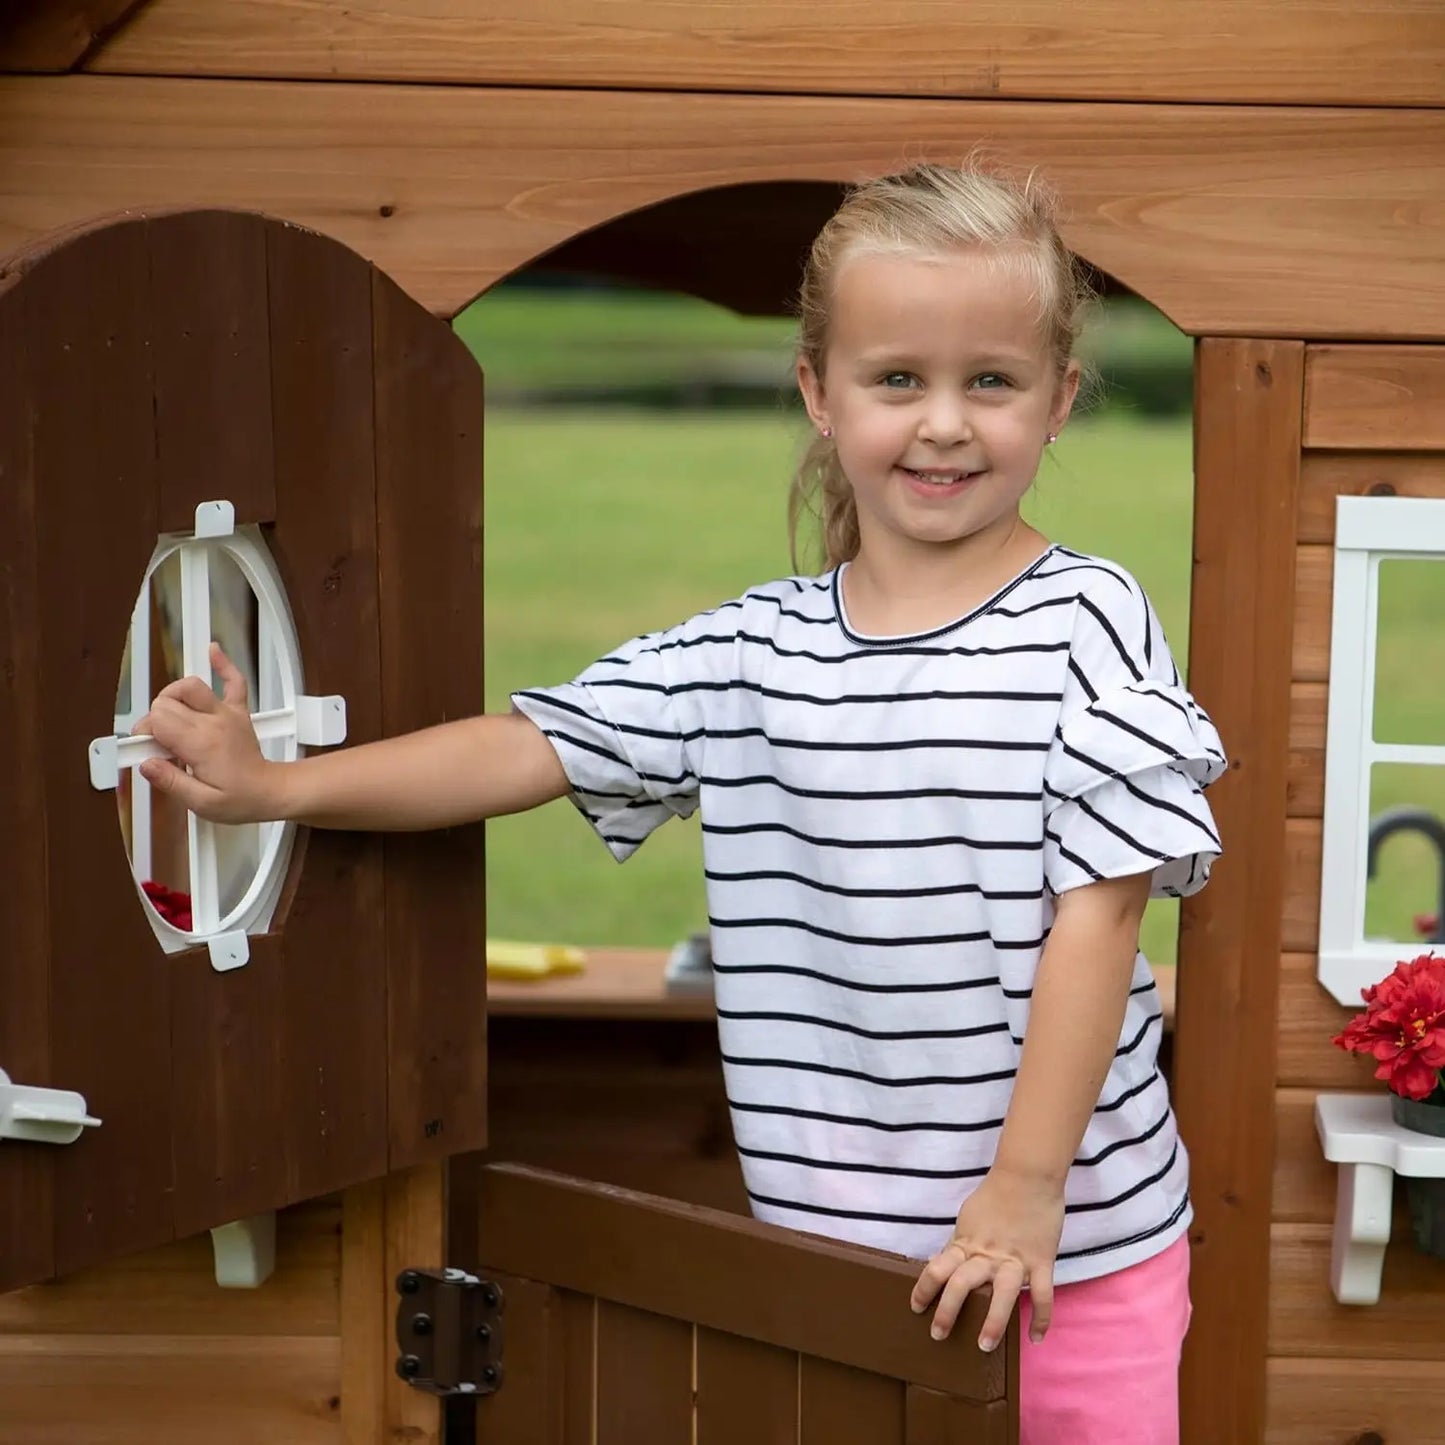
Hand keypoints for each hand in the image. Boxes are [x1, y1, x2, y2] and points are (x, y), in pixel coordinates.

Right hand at [135, 642, 280, 823]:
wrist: (271, 792)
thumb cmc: (240, 799)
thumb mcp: (201, 804)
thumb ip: (171, 783)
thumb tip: (146, 765)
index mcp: (201, 745)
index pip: (157, 721)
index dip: (144, 735)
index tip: (148, 752)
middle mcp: (213, 723)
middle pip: (167, 702)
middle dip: (154, 720)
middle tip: (160, 743)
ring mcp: (226, 714)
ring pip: (190, 686)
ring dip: (173, 697)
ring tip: (171, 718)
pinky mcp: (238, 712)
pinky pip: (234, 681)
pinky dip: (224, 665)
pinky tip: (212, 652)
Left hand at [909, 1169, 1064, 1350]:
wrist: (1028, 1175)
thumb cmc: (995, 1195)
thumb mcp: (969, 1217)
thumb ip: (961, 1242)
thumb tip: (947, 1262)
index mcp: (967, 1242)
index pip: (938, 1267)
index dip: (924, 1288)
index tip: (915, 1307)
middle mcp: (988, 1253)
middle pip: (962, 1284)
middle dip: (948, 1311)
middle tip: (938, 1334)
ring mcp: (1016, 1259)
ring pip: (1003, 1294)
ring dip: (993, 1322)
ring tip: (984, 1346)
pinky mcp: (1041, 1261)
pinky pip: (1043, 1294)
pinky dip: (1042, 1317)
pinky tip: (1035, 1338)